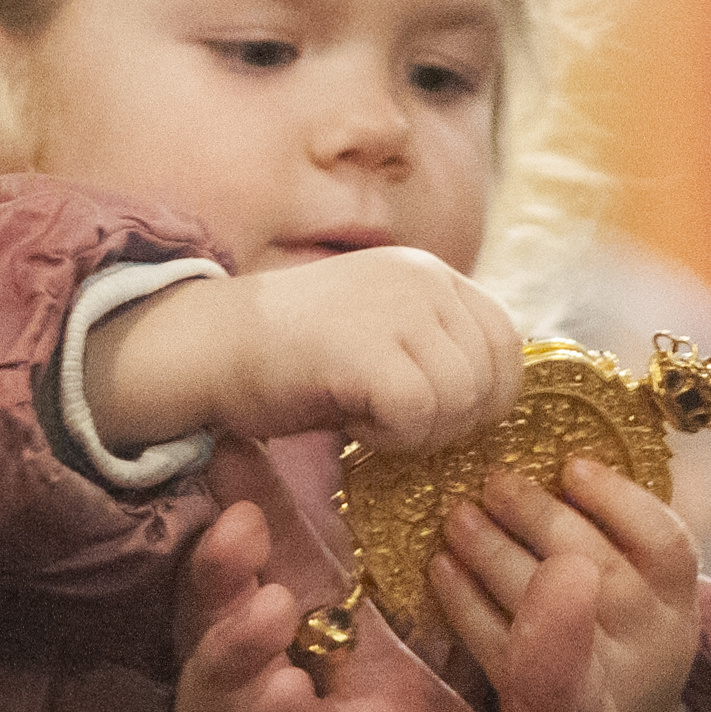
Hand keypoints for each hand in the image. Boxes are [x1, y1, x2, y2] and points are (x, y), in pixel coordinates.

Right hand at [87, 250, 518, 454]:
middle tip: (396, 423)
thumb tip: (496, 397)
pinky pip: (420, 415)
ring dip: (421, 432)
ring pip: (462, 400)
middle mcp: (422, 279)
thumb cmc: (290, 354)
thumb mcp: (381, 329)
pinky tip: (354, 427)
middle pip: (493, 378)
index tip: (432, 414)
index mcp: (430, 273)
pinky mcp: (365, 349)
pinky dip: (392, 438)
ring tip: (369, 420)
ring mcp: (396, 309)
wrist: (204, 343)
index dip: (483, 395)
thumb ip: (436, 346)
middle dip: (455, 421)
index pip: (506, 342)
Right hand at [177, 500, 710, 711]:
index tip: (280, 437)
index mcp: (403, 697)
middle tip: (239, 503)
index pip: (335, 585)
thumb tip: (574, 566)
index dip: (304, 518)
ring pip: (218, 701)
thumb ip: (566, 677)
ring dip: (226, 641)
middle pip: (250, 628)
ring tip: (258, 593)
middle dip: (232, 564)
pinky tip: (281, 697)